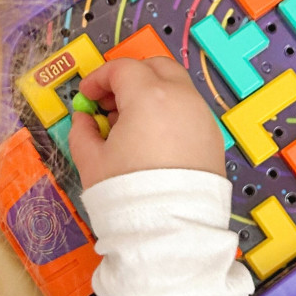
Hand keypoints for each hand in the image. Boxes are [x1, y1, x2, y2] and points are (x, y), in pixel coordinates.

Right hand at [68, 56, 225, 188]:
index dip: (99, 78)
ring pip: (176, 87)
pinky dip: (170, 113)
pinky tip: (154, 140)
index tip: (87, 95)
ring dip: (152, 94)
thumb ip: (82, 132)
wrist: (169, 229)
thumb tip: (84, 120)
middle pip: (156, 66)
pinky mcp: (212, 137)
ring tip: (131, 124)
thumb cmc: (128, 192)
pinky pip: (189, 111)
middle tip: (110, 101)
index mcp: (149, 96)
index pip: (122, 69)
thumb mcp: (92, 160)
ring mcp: (201, 116)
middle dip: (131, 76)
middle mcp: (181, 98)